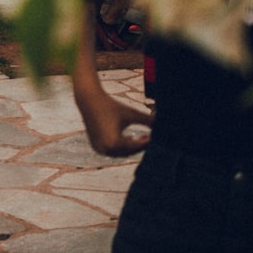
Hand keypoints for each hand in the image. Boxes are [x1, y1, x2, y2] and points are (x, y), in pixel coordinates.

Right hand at [72, 10, 152, 156]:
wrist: (89, 100)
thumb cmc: (111, 106)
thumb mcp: (131, 113)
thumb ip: (148, 120)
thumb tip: (164, 124)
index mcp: (114, 143)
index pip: (136, 147)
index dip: (147, 142)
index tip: (157, 138)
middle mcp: (105, 149)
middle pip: (129, 152)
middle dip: (140, 146)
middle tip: (151, 139)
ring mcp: (99, 149)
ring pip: (121, 152)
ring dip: (131, 147)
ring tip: (143, 139)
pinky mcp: (96, 147)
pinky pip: (112, 150)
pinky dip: (121, 146)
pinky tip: (131, 139)